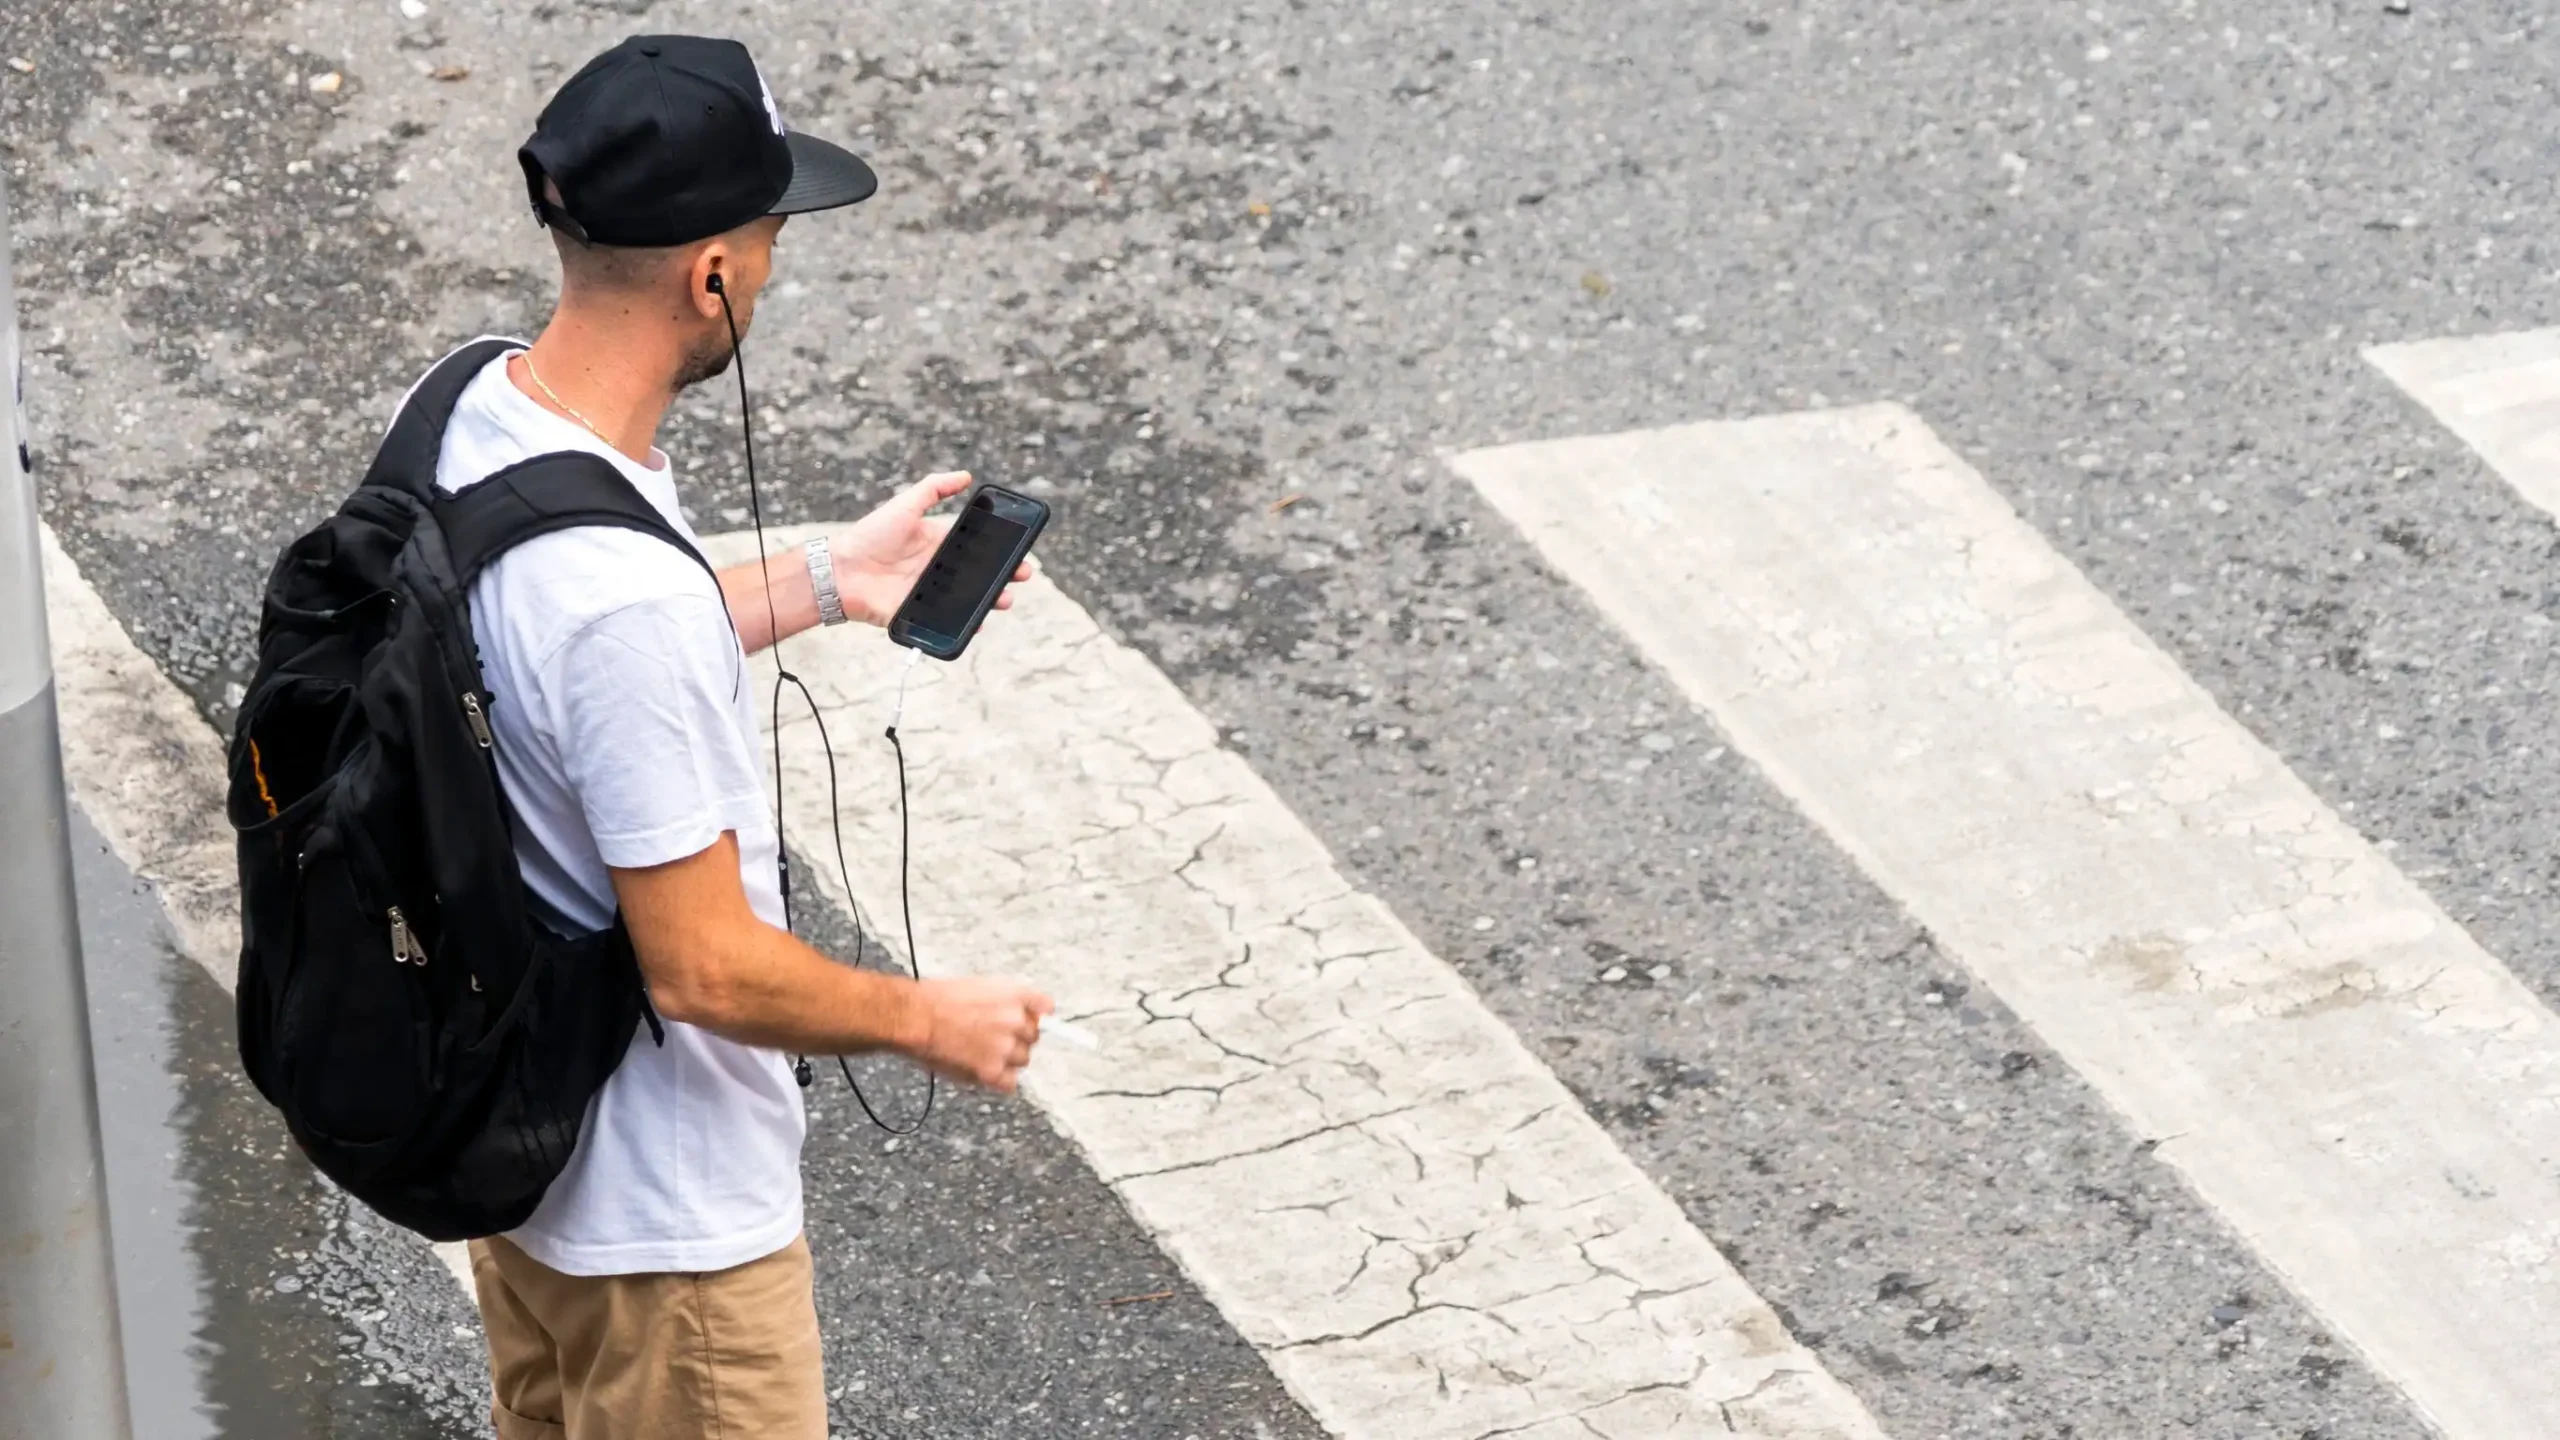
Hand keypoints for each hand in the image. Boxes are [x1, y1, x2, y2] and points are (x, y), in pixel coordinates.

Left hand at [831, 472, 1037, 627]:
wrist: (841, 571)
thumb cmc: (870, 535)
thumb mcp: (905, 504)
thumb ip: (934, 488)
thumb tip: (966, 476)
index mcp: (937, 543)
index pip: (975, 546)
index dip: (997, 548)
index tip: (1019, 548)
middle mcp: (938, 568)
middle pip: (978, 574)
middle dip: (1004, 575)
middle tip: (1022, 574)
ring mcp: (931, 593)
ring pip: (969, 599)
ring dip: (991, 600)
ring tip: (1005, 599)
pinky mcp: (921, 615)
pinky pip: (947, 621)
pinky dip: (966, 624)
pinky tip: (980, 621)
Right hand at [909, 976, 1053, 1092]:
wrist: (916, 1017)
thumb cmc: (936, 999)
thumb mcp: (978, 985)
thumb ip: (1004, 999)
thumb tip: (1019, 1011)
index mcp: (1015, 995)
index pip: (1045, 1007)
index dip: (1035, 1016)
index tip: (1030, 1021)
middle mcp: (1016, 1021)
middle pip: (1033, 1037)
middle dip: (1016, 1039)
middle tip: (992, 1040)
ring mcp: (1006, 1047)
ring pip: (1022, 1061)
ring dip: (1006, 1060)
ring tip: (980, 1054)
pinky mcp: (992, 1071)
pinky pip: (1010, 1084)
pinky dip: (999, 1081)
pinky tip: (982, 1071)